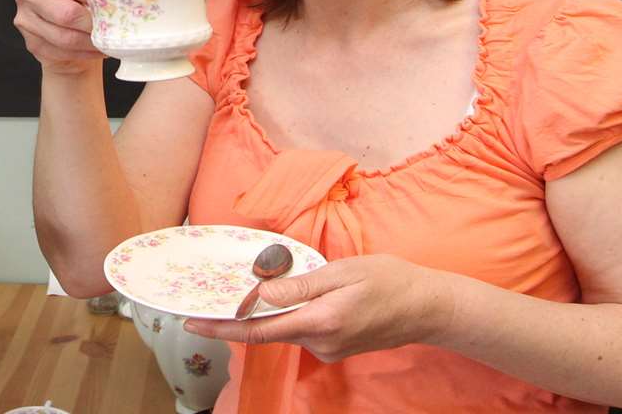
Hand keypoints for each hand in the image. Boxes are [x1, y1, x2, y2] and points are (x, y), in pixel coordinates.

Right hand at [12, 0, 106, 76]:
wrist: (64, 31)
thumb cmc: (78, 3)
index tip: (107, 2)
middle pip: (65, 14)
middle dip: (92, 23)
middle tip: (110, 27)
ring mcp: (27, 21)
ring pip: (65, 38)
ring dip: (90, 42)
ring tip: (106, 41)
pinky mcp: (31, 43)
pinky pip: (61, 52)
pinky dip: (83, 53)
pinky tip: (96, 49)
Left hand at [184, 255, 457, 361]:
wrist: (428, 307)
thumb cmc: (390, 279)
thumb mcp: (343, 271)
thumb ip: (299, 285)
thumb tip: (259, 294)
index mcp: (320, 321)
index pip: (259, 329)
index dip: (222, 327)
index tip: (192, 322)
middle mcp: (320, 343)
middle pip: (269, 329)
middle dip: (244, 312)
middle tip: (218, 291)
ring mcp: (328, 350)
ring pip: (286, 328)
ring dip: (274, 310)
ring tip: (275, 284)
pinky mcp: (335, 348)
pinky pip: (303, 329)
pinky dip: (292, 313)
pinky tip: (303, 294)